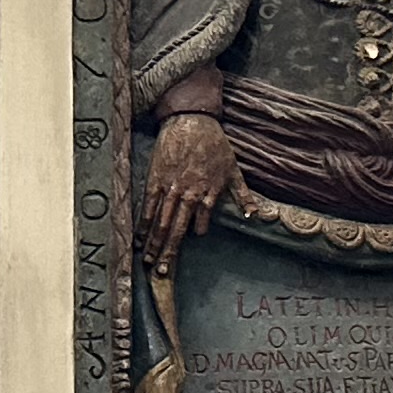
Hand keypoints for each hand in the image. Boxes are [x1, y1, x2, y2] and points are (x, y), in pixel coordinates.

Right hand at [141, 112, 235, 267]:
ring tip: (148, 260)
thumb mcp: (234, 170)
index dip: (191, 238)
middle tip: (160, 272)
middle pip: (175, 229)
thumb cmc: (215, 144)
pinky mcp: (155, 179)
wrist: (191, 120)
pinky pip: (148, 205)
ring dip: (154, 242)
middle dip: (168, 252)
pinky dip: (143, 222)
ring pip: (160, 221)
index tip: (185, 254)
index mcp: (206, 194)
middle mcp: (187, 195)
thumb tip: (253, 215)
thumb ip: (243, 195)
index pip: (198, 224)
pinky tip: (139, 236)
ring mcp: (169, 188)